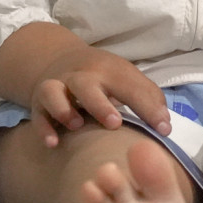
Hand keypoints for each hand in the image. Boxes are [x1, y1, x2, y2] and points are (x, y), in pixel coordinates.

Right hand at [28, 44, 170, 147]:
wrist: (60, 59)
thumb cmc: (103, 77)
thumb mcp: (127, 78)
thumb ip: (148, 98)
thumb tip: (165, 126)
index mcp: (108, 70)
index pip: (130, 86)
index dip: (148, 107)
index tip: (163, 129)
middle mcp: (81, 76)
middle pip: (86, 84)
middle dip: (99, 104)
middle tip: (114, 124)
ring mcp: (57, 87)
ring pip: (54, 92)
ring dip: (64, 109)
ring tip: (76, 125)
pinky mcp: (39, 103)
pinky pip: (38, 114)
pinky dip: (43, 127)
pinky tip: (53, 142)